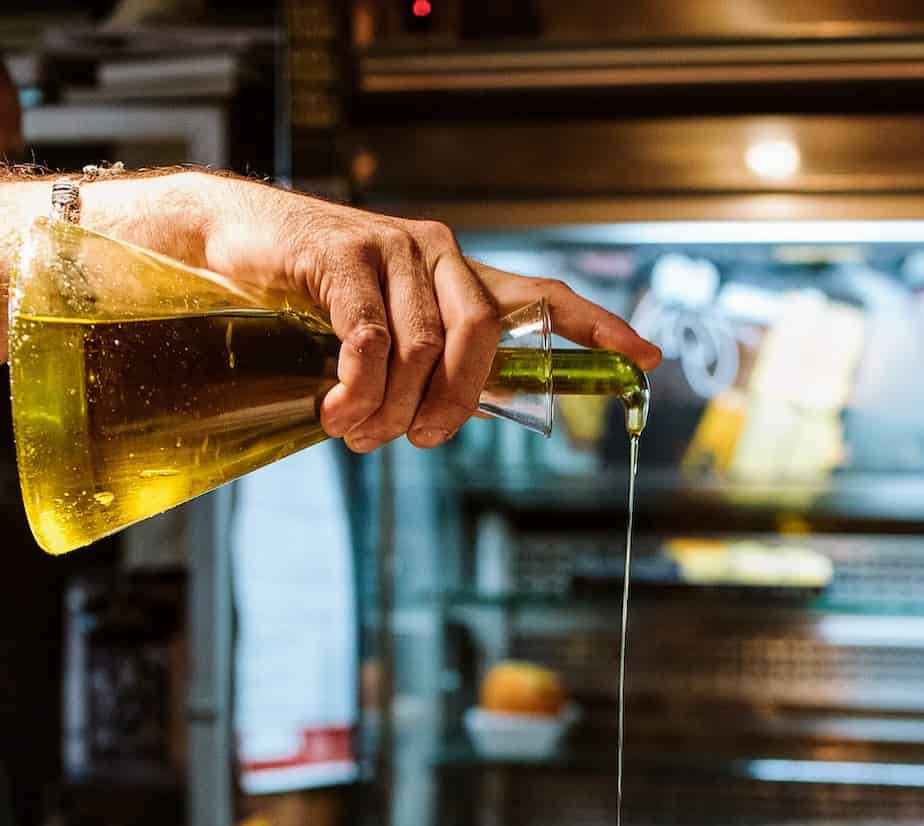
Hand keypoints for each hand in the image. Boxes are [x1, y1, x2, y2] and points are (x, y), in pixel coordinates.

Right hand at [186, 176, 661, 452]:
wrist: (236, 244)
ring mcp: (391, 249)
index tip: (644, 359)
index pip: (543, 298)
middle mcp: (438, 255)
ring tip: (357, 434)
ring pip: (420, 351)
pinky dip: (356, 389)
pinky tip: (335, 411)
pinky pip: (369, 340)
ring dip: (391, 410)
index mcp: (458, 278)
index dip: (596, 330)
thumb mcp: (380, 333)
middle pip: (479, 341)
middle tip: (419, 441)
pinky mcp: (344, 254)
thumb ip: (422, 367)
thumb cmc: (312, 300)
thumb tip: (441, 424)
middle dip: (453, 405)